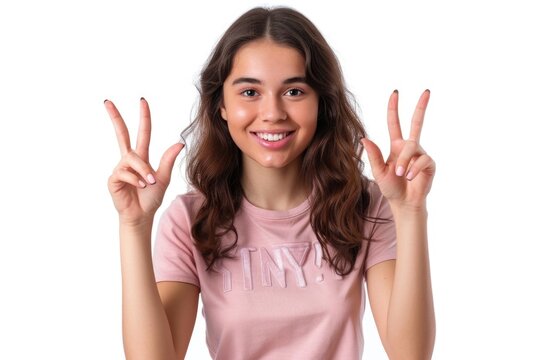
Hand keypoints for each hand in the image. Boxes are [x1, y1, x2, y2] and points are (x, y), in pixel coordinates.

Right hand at [105, 98, 183, 224]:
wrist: (142, 215)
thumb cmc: (151, 198)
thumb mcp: (163, 178)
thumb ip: (168, 160)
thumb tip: (180, 142)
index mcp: (141, 157)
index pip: (142, 133)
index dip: (143, 118)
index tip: (142, 101)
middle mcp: (129, 160)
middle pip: (121, 134)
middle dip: (115, 117)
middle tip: (107, 101)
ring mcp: (120, 168)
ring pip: (132, 159)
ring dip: (143, 170)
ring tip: (148, 183)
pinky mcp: (113, 179)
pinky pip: (126, 172)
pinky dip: (136, 179)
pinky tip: (140, 186)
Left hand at [361, 90, 435, 209]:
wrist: (403, 203)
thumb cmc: (391, 187)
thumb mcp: (378, 171)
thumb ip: (373, 155)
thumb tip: (363, 138)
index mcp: (396, 146)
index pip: (395, 123)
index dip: (394, 109)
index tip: (395, 93)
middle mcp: (410, 147)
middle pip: (417, 122)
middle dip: (421, 107)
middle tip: (426, 91)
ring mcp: (421, 154)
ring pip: (412, 147)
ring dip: (404, 162)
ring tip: (401, 175)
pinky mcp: (429, 164)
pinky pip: (421, 160)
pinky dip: (413, 169)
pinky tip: (411, 177)